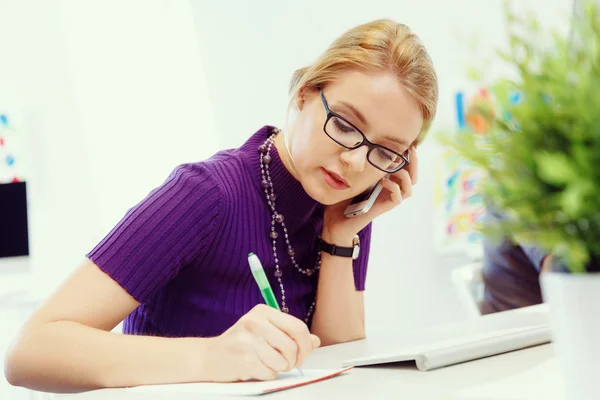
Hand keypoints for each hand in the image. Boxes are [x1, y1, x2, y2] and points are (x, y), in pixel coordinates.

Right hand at [204, 304, 320, 381]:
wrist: (208, 357)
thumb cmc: (238, 344)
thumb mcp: (264, 332)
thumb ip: (289, 334)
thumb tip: (315, 341)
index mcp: (263, 312)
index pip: (298, 327)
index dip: (306, 345)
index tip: (302, 354)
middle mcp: (255, 322)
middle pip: (292, 346)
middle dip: (294, 360)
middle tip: (287, 363)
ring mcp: (249, 340)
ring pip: (283, 361)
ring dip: (279, 368)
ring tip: (266, 363)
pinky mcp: (244, 358)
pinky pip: (270, 373)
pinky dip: (267, 375)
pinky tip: (255, 369)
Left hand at [322, 147, 418, 243]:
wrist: (335, 221)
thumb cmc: (341, 198)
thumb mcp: (351, 176)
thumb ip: (358, 164)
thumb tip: (357, 144)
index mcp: (385, 181)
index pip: (404, 168)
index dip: (408, 156)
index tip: (406, 142)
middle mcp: (389, 190)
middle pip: (413, 176)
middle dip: (414, 162)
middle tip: (410, 150)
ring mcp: (387, 199)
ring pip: (409, 187)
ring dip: (405, 174)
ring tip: (393, 165)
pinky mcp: (383, 208)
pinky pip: (398, 198)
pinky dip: (394, 187)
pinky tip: (384, 180)